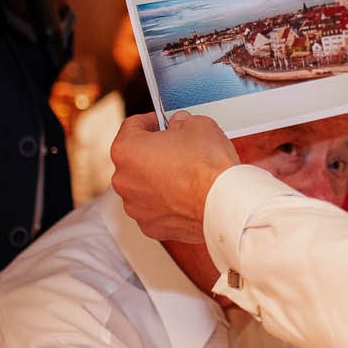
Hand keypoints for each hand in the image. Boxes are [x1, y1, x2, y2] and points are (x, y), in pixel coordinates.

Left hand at [111, 111, 238, 241]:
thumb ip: (182, 122)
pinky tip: (186, 196)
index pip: (132, 126)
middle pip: (135, 159)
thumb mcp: (198, 125)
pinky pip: (155, 209)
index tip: (162, 123)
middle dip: (154, 152)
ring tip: (185, 176)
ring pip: (143, 187)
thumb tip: (180, 126)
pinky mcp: (151, 226)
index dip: (151, 121)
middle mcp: (124, 180)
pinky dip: (167, 203)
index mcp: (127, 150)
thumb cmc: (208, 166)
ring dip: (158, 180)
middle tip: (178, 149)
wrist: (224, 202)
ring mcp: (135, 206)